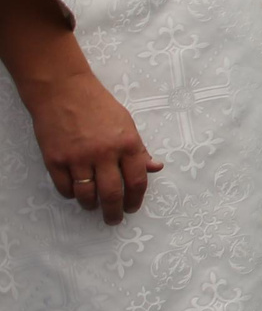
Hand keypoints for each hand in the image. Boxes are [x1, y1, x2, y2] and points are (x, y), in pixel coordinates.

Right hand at [26, 67, 158, 223]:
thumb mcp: (126, 124)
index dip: (135, 199)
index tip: (132, 208)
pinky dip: (71, 194)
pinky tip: (76, 191)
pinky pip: (65, 188)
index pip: (137, 181)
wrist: (63, 91)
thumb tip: (155, 167)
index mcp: (127, 144)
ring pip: (87, 195)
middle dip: (114, 212)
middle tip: (114, 219)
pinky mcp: (55, 160)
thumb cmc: (98, 105)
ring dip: (91, 205)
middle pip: (113, 194)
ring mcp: (78, 158)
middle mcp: (104, 153)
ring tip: (93, 206)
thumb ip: (139, 149)